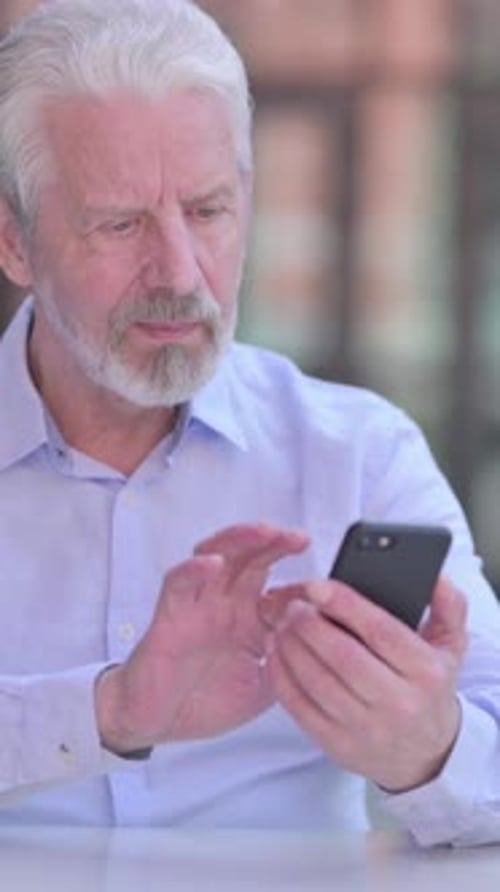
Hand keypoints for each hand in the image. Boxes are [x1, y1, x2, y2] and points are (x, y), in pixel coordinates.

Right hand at [95, 523, 308, 753]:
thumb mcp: (263, 686)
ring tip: (263, 534)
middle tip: (297, 538)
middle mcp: (226, 604)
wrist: (158, 721)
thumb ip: (289, 662)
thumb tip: (324, 644)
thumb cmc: (206, 700)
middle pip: (250, 559)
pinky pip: (179, 583)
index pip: (281, 592)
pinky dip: (194, 570)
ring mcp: (198, 605)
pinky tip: (211, 564)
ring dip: (239, 541)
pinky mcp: (170, 613)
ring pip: (217, 556)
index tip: (327, 590)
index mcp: (250, 619)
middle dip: (274, 543)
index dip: (304, 588)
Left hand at [261, 577, 467, 791]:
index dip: (344, 604)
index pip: (380, 631)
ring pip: (316, 681)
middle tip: (293, 605)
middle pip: (342, 656)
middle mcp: (398, 703)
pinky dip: (281, 676)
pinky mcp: (338, 745)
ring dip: (290, 647)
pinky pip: (300, 707)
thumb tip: (436, 580)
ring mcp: (366, 728)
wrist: (425, 755)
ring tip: (281, 624)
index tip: (317, 586)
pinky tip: (276, 654)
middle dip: (308, 624)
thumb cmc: (427, 690)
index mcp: (425, 672)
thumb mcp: (450, 647)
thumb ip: (448, 607)